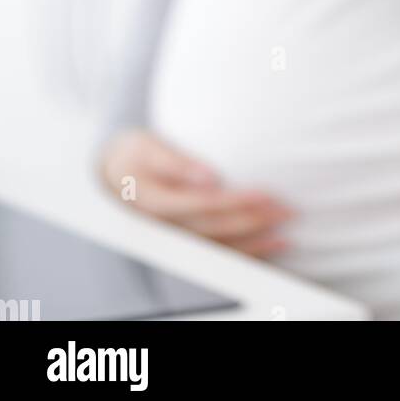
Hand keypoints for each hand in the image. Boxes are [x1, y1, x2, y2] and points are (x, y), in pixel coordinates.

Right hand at [97, 128, 293, 256]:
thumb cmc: (136, 153)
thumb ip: (176, 162)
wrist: (112, 173)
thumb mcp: (148, 147)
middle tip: (287, 210)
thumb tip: (209, 175)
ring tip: (286, 234)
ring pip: (218, 247)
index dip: (236, 201)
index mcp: (156, 201)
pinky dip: (245, 253)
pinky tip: (270, 247)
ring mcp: (175, 238)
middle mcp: (166, 227)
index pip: (203, 204)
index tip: (266, 193)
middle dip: (253, 221)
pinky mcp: (184, 241)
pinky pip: (216, 252)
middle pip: (215, 228)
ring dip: (254, 243)